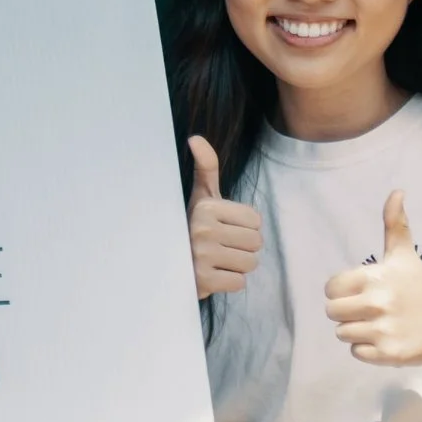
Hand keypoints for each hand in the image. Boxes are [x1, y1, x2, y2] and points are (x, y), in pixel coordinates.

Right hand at [187, 135, 261, 298]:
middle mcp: (202, 229)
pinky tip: (212, 275)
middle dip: (242, 248)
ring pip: (250, 263)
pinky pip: (238, 282)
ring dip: (237, 266)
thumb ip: (206, 168)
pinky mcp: (202, 281)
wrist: (165, 266)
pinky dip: (228, 282)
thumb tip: (195, 138)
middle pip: (256, 242)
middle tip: (219, 247)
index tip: (222, 229)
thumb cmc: (190, 228)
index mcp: (206, 207)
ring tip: (216, 261)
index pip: (256, 220)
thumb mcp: (199, 197)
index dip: (244, 227)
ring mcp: (201, 256)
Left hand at [324, 191, 421, 368]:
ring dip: (357, 331)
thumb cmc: (421, 291)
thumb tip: (396, 191)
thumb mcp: (406, 257)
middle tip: (372, 310)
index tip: (363, 291)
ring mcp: (383, 329)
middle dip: (348, 312)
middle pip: (332, 312)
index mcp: (376, 277)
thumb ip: (396, 225)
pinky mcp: (387, 353)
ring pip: (342, 333)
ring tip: (382, 324)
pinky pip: (355, 353)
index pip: (330, 288)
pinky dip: (367, 350)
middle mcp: (378, 302)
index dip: (343, 291)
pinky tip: (388, 339)